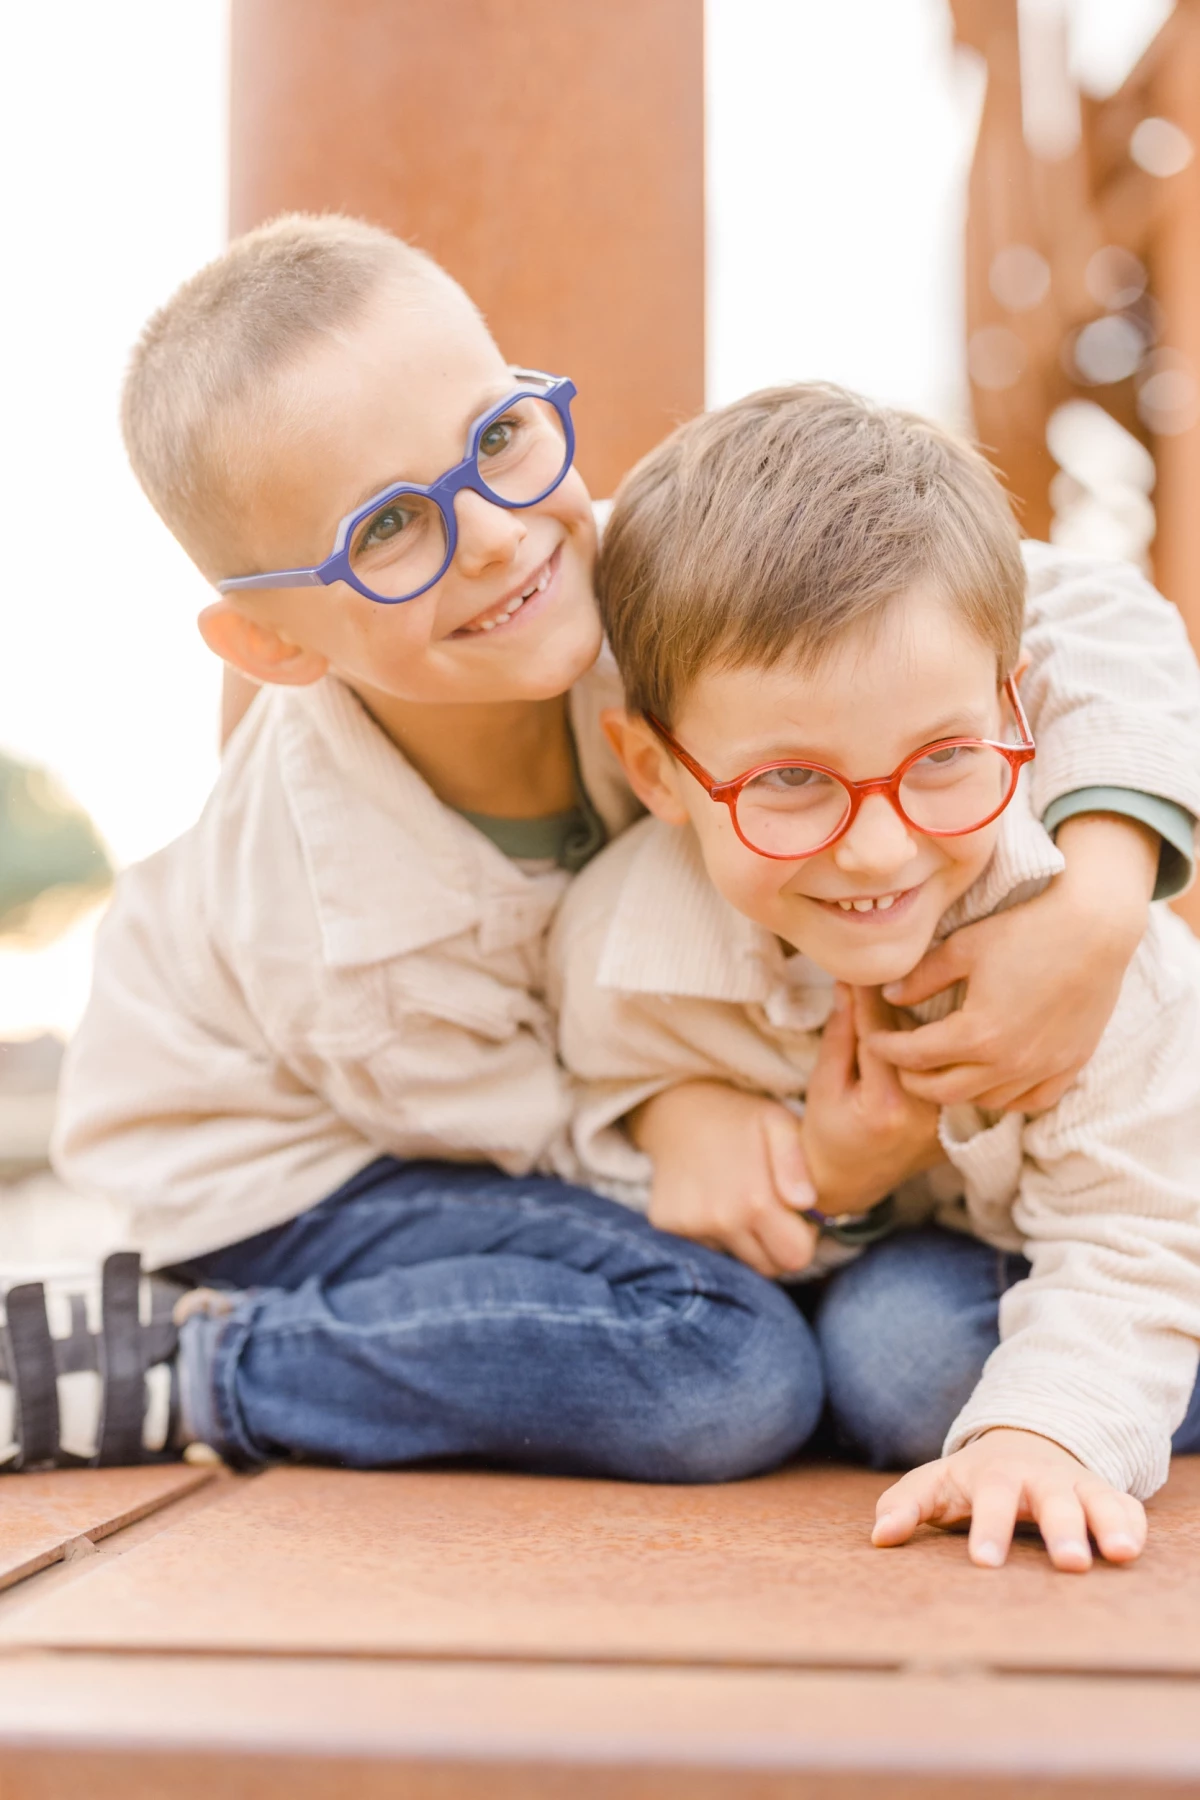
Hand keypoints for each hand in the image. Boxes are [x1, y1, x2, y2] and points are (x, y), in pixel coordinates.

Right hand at [629, 1080, 819, 1278]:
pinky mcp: (666, 1224)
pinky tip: (713, 1200)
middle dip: (775, 1245)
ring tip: (740, 1200)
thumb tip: (805, 1203)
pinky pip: (705, 1247)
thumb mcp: (779, 1124)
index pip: (795, 1258)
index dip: (801, 1239)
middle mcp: (719, 1220)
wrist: (678, 1107)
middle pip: (766, 1267)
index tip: (794, 1215)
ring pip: (736, 1259)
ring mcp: (689, 1225)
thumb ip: (796, 1163)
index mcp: (754, 1200)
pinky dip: (714, 1233)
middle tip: (770, 1209)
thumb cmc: (740, 1118)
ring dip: (744, 1240)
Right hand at [801, 986, 942, 1214]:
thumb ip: (839, 1036)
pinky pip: (948, 1071)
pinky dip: (936, 1050)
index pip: (879, 1033)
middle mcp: (925, 1112)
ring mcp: (946, 1120)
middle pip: (914, 1039)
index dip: (868, 995)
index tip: (861, 965)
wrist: (850, 1183)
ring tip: (901, 998)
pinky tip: (926, 1030)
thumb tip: (848, 986)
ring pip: (935, 1052)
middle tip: (881, 973)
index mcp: (886, 1104)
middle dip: (895, 1004)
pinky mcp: (957, 1122)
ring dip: (918, 1024)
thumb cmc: (827, 1133)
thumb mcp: (823, 1084)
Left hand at [865, 814, 1158, 1111]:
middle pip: (943, 1091)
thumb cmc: (1028, 929)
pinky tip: (990, 1081)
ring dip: (955, 1090)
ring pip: (984, 1101)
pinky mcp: (1069, 1066)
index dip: (886, 1048)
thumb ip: (922, 977)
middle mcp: (1010, 1063)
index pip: (915, 1056)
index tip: (873, 1038)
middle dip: (912, 1079)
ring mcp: (1043, 1069)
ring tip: (941, 1070)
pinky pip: (1029, 1101)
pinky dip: (1003, 1097)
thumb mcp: (963, 947)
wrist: (1097, 929)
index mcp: (978, 1034)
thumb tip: (889, 996)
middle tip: (899, 1061)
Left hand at [872, 1427, 1146, 1571]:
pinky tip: (1132, 1550)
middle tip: (1070, 1564)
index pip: (991, 1497)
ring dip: (1107, 1524)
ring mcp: (1076, 1486)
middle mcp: (1040, 1478)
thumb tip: (879, 1538)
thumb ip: (904, 1505)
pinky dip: (1131, 1524)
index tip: (985, 1562)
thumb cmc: (972, 1480)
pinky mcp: (1106, 1497)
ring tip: (1116, 1555)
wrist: (1024, 1444)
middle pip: (1052, 1499)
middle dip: (1061, 1529)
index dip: (989, 1527)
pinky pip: (1126, 1507)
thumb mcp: (935, 1484)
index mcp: (995, 1475)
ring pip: (1095, 1500)